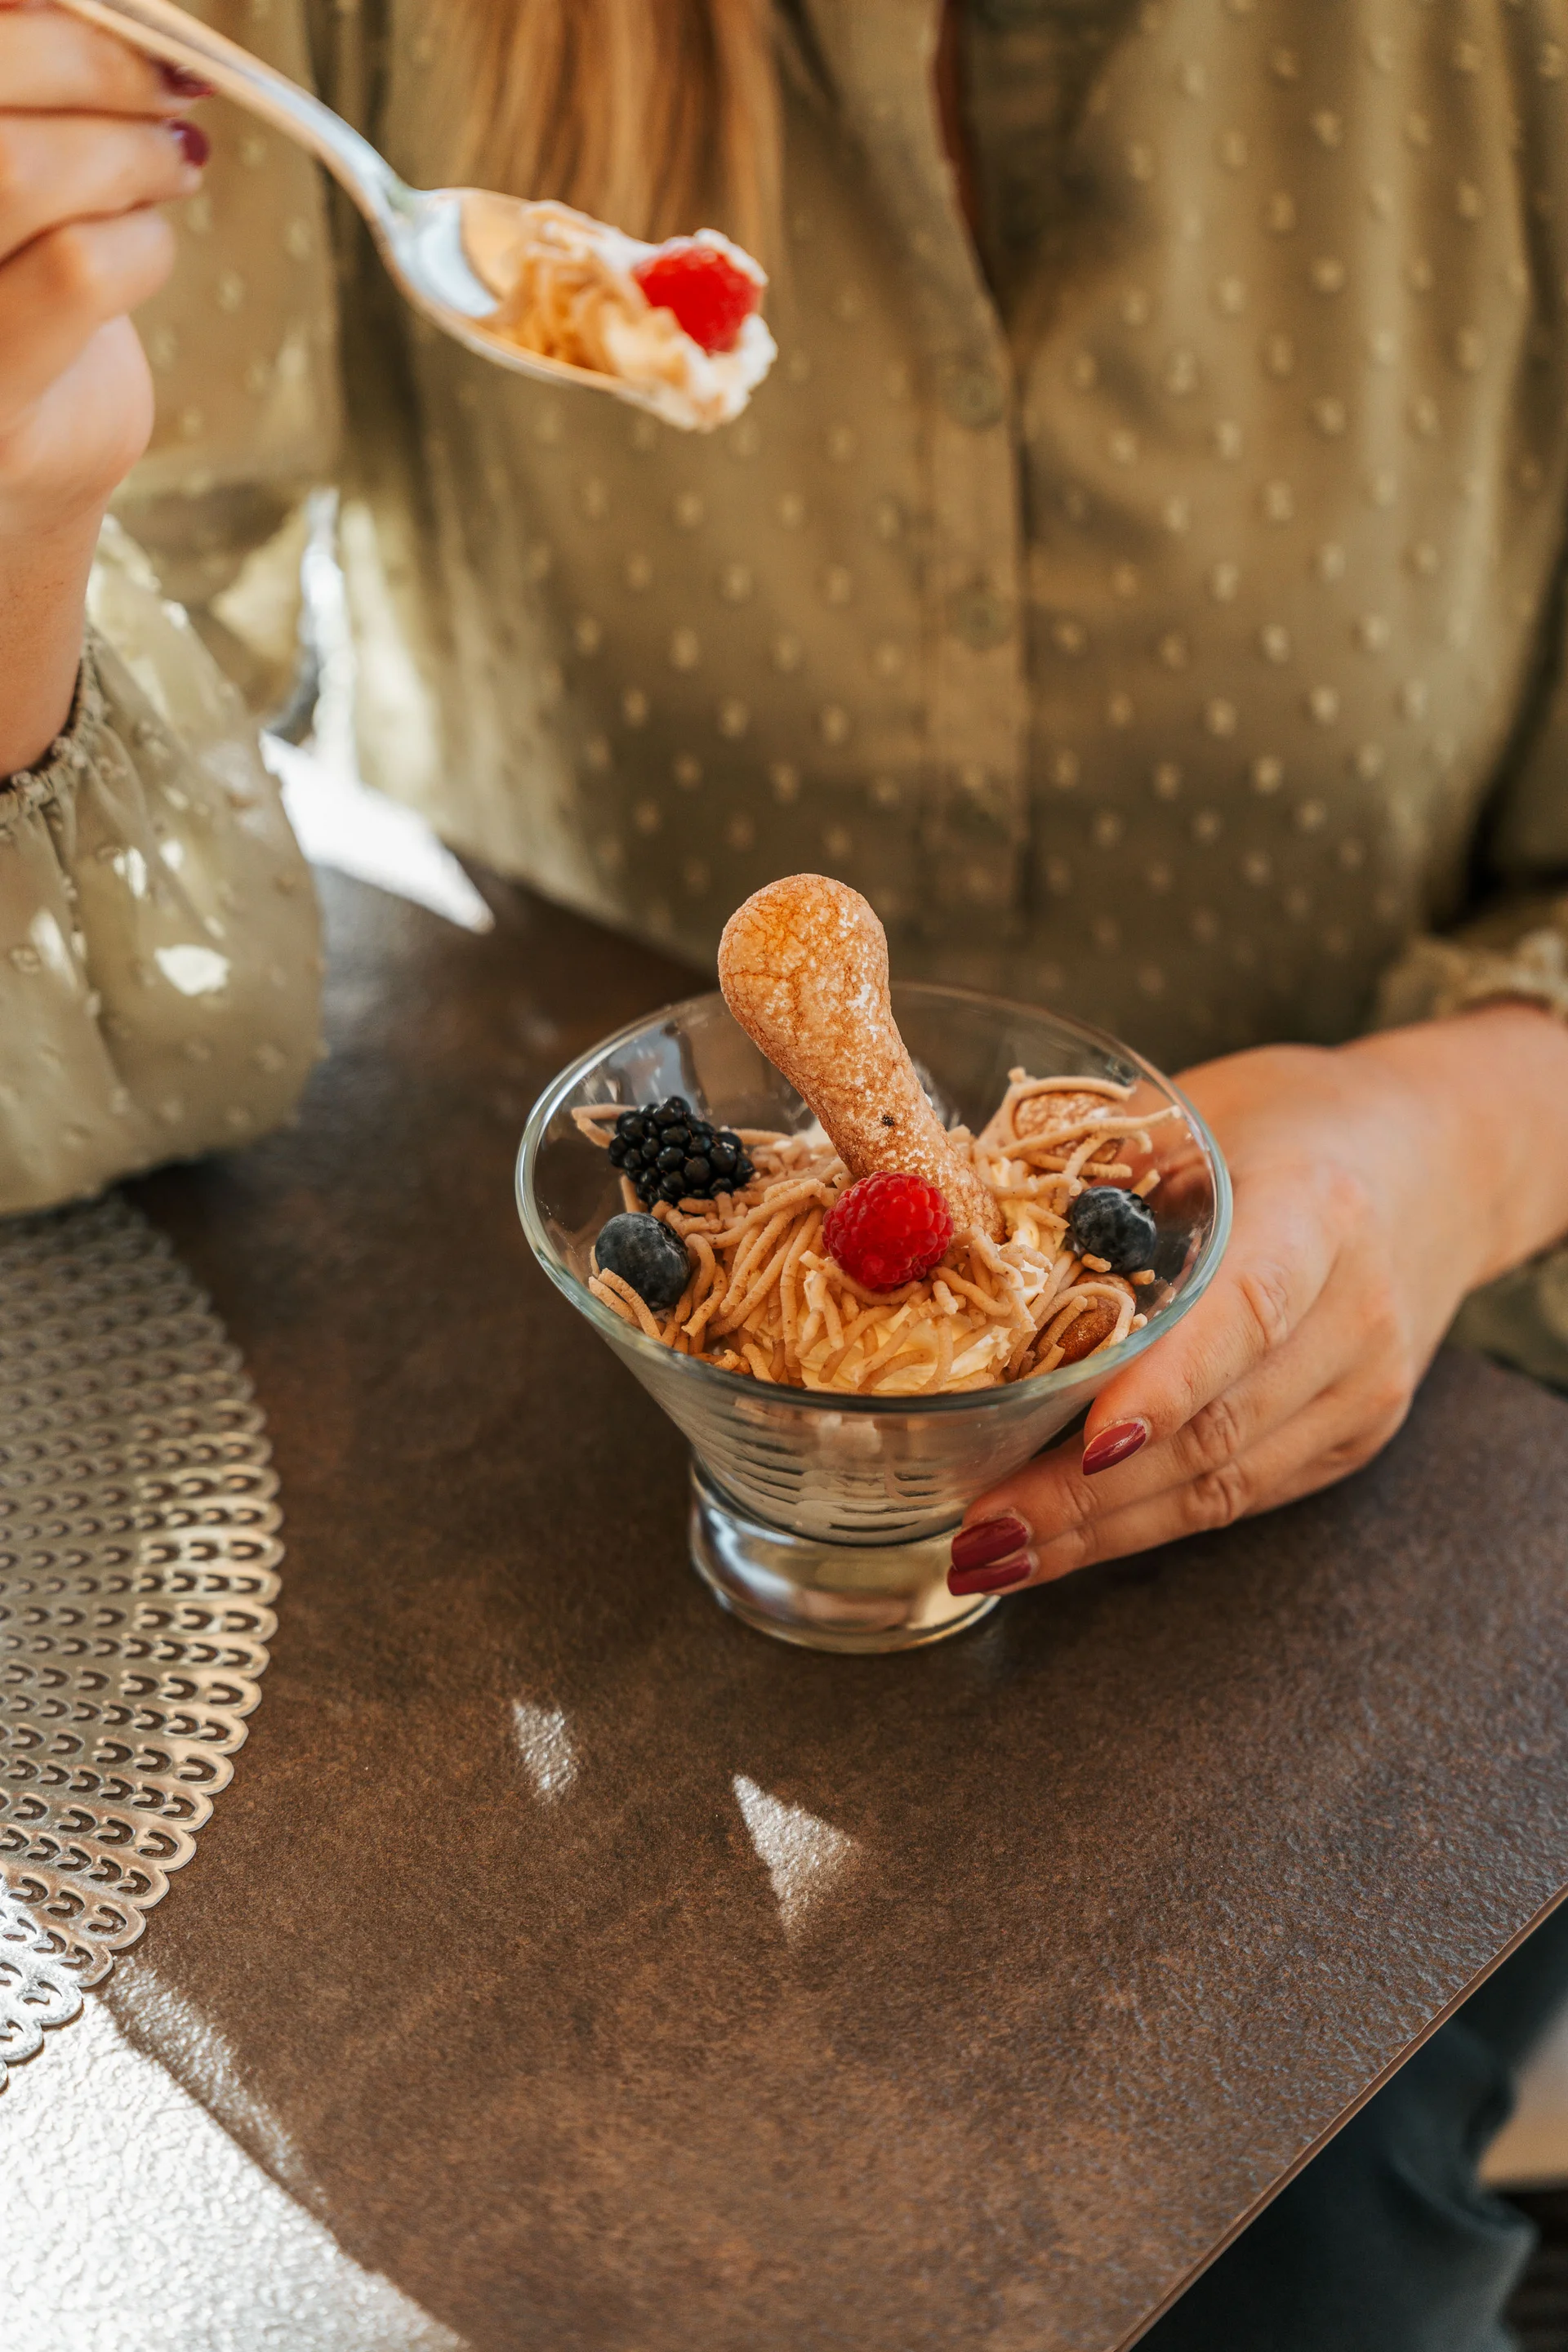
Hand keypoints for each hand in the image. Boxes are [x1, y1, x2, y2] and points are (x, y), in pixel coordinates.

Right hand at [0, 0, 208, 770]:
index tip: (137, 21)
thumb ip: (35, 88)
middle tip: (173, 93)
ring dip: (128, 153)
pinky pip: (75, 268)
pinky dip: (143, 243)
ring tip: (174, 163)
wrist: (15, 475)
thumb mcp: (17, 176)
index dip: (50, 14)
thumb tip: (115, 13)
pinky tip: (150, 247)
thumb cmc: (16, 300)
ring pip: (18, 165)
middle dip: (96, 65)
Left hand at [949, 1005, 1567, 1595]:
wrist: (1437, 1164)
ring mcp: (1361, 1390)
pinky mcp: (1350, 1439)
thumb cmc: (1295, 1124)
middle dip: (1089, 1493)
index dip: (1166, 1386)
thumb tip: (965, 1214)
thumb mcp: (1205, 1107)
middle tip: (982, 1524)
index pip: (1244, 1313)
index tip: (1087, 1444)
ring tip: (992, 1554)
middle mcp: (1355, 1314)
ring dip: (1101, 1533)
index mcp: (1319, 1212)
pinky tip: (1061, 1543)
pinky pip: (1238, 1496)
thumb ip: (1104, 1164)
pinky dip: (1141, 1525)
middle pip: (1218, 1427)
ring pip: (1223, 1486)